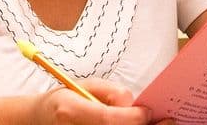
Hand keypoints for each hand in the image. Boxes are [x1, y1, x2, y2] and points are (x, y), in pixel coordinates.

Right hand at [29, 79, 167, 124]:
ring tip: (156, 124)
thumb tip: (133, 103)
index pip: (108, 119)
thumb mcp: (81, 86)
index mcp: (70, 110)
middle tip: (167, 122)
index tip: (148, 112)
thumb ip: (108, 91)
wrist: (39, 121)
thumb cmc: (63, 101)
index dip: (133, 118)